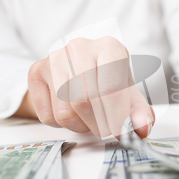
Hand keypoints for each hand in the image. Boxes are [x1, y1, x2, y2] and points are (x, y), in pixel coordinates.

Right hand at [19, 37, 153, 136]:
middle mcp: (80, 46)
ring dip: (80, 126)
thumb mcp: (129, 95)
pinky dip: (61, 124)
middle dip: (99, 125)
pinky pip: (47, 115)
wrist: (78, 72)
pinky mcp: (36, 71)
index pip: (111, 89)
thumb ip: (139, 112)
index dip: (116, 118)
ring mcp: (55, 57)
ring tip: (89, 117)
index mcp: (109, 47)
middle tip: (106, 128)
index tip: (120, 133)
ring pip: (65, 111)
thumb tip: (142, 127)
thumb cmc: (108, 82)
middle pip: (86, 101)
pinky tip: (70, 111)